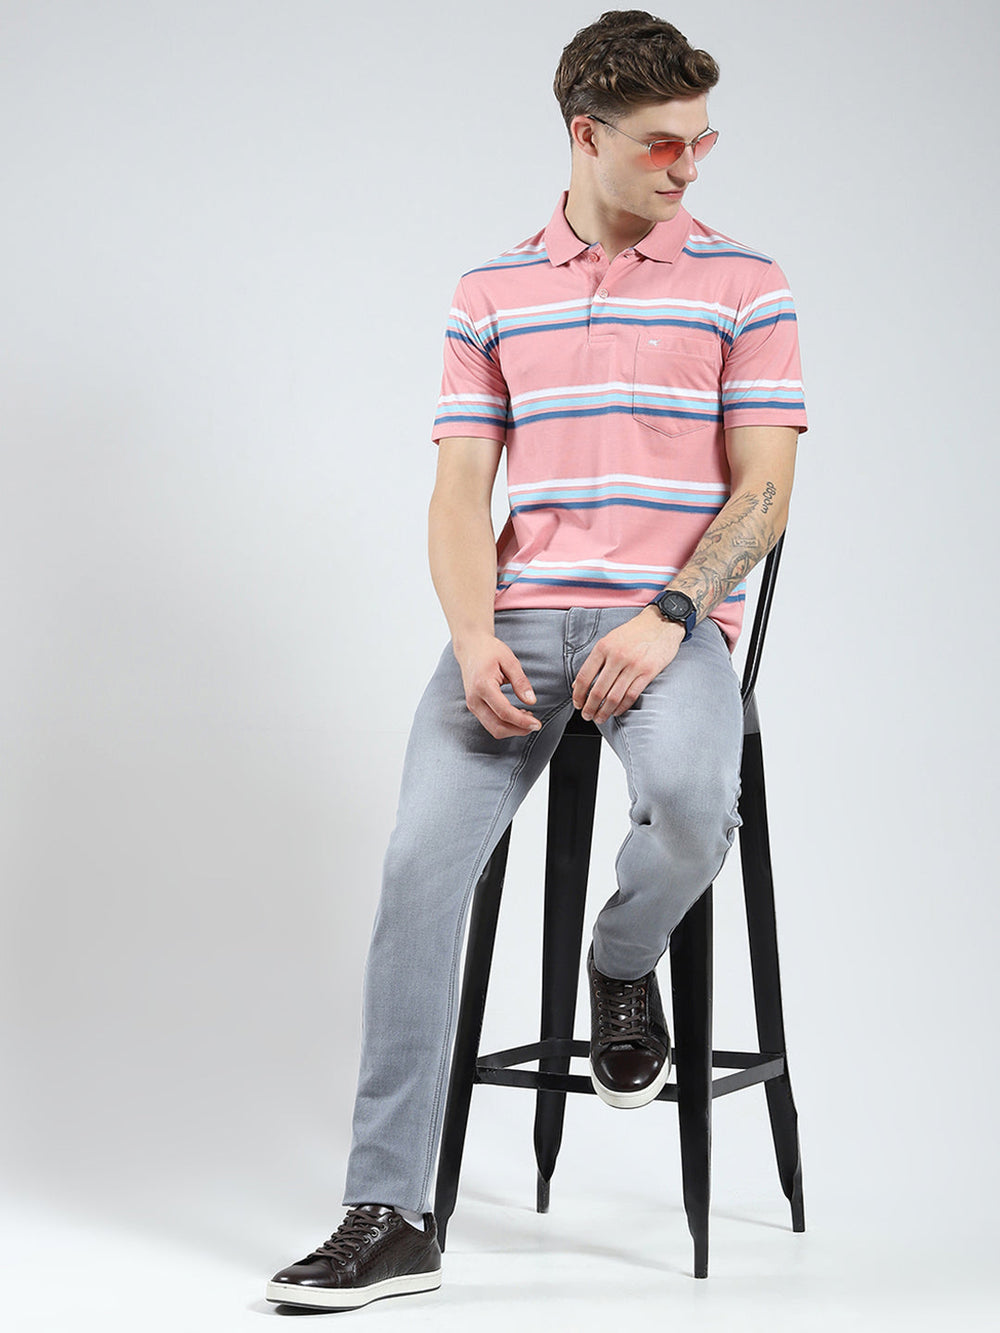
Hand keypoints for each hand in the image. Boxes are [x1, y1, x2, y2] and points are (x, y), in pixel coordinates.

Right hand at [454, 634, 541, 739]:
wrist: (470, 647)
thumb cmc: (489, 650)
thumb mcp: (510, 661)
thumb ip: (521, 682)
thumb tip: (531, 701)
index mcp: (483, 686)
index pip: (504, 712)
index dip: (522, 721)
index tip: (537, 724)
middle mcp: (474, 699)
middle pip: (497, 727)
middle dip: (518, 730)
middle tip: (535, 724)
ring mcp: (472, 704)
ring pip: (493, 729)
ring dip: (512, 729)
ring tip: (528, 717)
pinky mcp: (474, 706)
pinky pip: (490, 723)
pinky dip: (505, 724)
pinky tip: (517, 715)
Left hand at [571, 607, 685, 722]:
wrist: (661, 623)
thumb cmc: (634, 632)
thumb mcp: (609, 640)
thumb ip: (595, 661)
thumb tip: (579, 683)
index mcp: (603, 647)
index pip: (584, 676)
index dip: (578, 694)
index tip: (578, 703)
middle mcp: (617, 656)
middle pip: (598, 690)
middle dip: (590, 707)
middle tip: (587, 715)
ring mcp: (633, 665)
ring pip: (614, 696)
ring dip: (604, 711)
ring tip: (600, 717)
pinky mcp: (648, 672)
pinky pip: (631, 695)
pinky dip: (622, 707)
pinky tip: (617, 711)